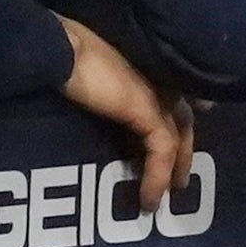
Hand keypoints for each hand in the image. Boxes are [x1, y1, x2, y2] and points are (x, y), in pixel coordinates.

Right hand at [57, 15, 191, 207]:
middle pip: (184, 117)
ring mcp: (157, 91)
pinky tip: (148, 198)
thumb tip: (101, 107)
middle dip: (184, 149)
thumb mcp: (90, 75)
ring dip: (175, 168)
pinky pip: (163, 150)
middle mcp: (159, 75)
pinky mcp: (148, 110)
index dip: (181, 112)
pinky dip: (157, 176)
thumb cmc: (65, 54)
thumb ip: (107, 88)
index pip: (174, 92)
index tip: (186, 134)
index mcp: (148, 64)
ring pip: (179, 135)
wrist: (59, 48)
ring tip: (165, 195)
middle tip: (180, 178)